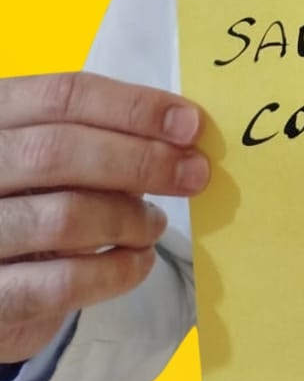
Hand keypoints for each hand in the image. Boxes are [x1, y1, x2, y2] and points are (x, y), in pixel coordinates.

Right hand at [0, 72, 208, 363]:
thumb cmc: (31, 198)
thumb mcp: (51, 155)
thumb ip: (102, 137)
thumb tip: (182, 135)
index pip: (64, 96)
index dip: (134, 107)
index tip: (190, 124)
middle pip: (59, 152)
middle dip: (141, 161)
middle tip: (195, 174)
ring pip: (61, 217)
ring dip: (129, 220)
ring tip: (155, 225)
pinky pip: (58, 284)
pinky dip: (113, 273)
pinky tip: (138, 263)